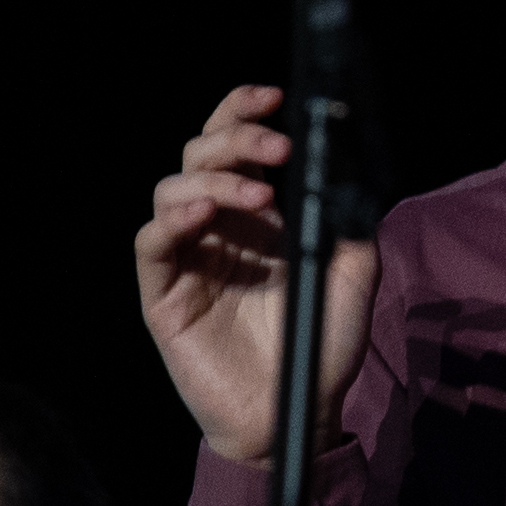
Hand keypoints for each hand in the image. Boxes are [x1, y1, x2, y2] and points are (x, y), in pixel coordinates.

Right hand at [133, 83, 379, 467]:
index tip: (274, 96)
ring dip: (212, 178)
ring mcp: (188, 257)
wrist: (298, 409)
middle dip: (236, 140)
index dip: (243, 112)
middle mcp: (218, 227)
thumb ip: (348, 220)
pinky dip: (175, 219)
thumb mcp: (352, 273)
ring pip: (171, 190)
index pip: (235, 146)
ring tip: (257, 192)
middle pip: (199, 155)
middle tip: (277, 148)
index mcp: (258, 214)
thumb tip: (345, 167)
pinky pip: (153, 244)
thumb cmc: (321, 342)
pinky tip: (205, 213)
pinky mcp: (163, 293)